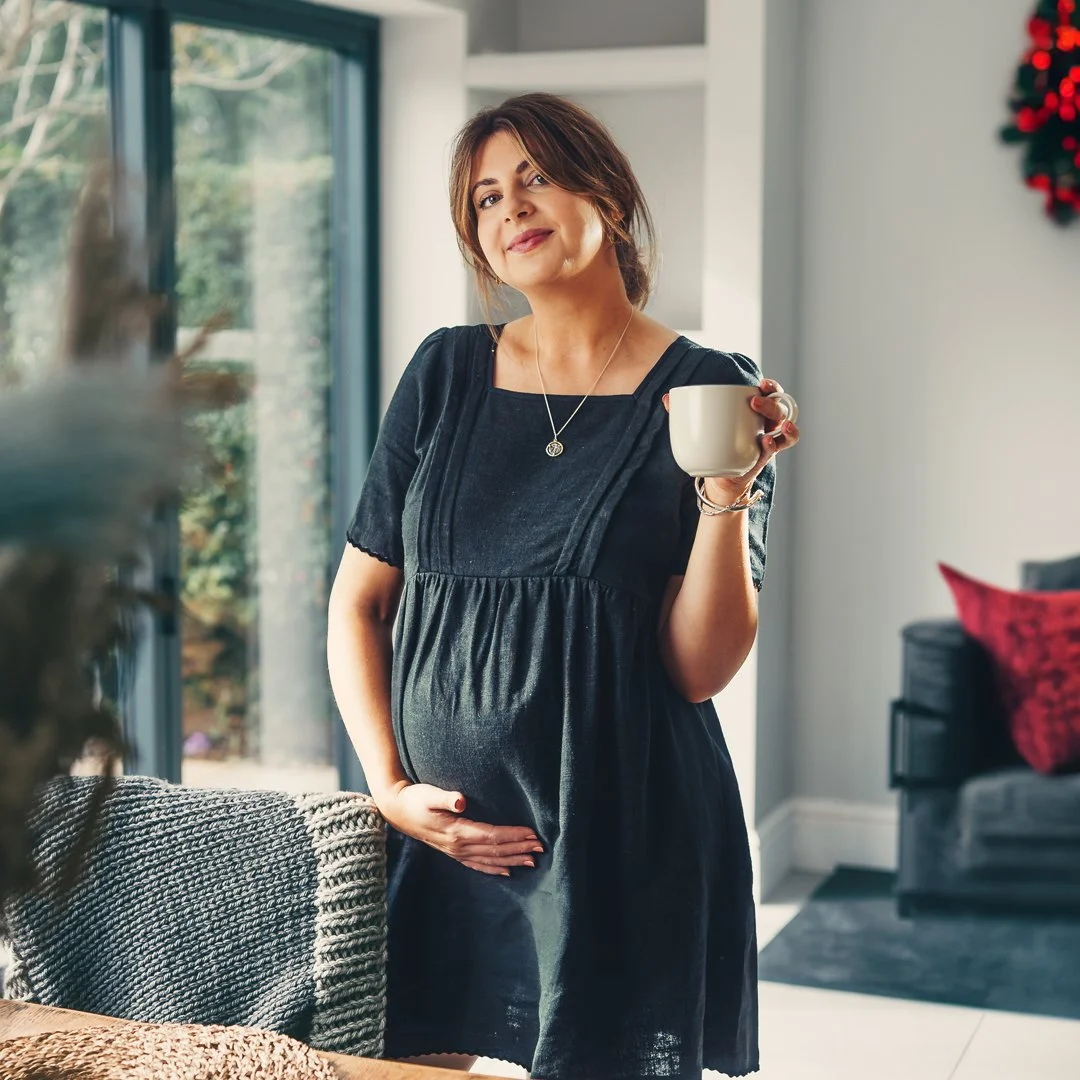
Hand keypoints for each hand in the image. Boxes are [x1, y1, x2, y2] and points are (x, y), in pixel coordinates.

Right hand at [377, 780, 543, 876]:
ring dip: (512, 860)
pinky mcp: (452, 852)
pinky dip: (494, 868)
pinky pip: (477, 865)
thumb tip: (461, 800)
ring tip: (532, 861)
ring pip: (489, 860)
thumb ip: (445, 797)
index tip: (533, 834)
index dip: (514, 836)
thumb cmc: (414, 798)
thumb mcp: (428, 794)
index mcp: (456, 832)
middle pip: (495, 851)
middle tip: (541, 848)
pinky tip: (507, 871)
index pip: (492, 836)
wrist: (396, 810)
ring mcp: (455, 852)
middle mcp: (458, 846)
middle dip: (519, 849)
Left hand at [662, 377, 800, 503]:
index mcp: (751, 409)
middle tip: (754, 402)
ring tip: (774, 425)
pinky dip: (778, 442)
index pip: (768, 392)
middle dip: (770, 403)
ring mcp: (768, 437)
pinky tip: (768, 441)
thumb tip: (667, 399)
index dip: (770, 387)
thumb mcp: (701, 426)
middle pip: (777, 406)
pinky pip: (780, 445)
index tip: (761, 383)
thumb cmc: (712, 444)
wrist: (717, 476)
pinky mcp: (765, 455)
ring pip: (785, 425)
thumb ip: (685, 412)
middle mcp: (765, 421)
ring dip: (782, 421)